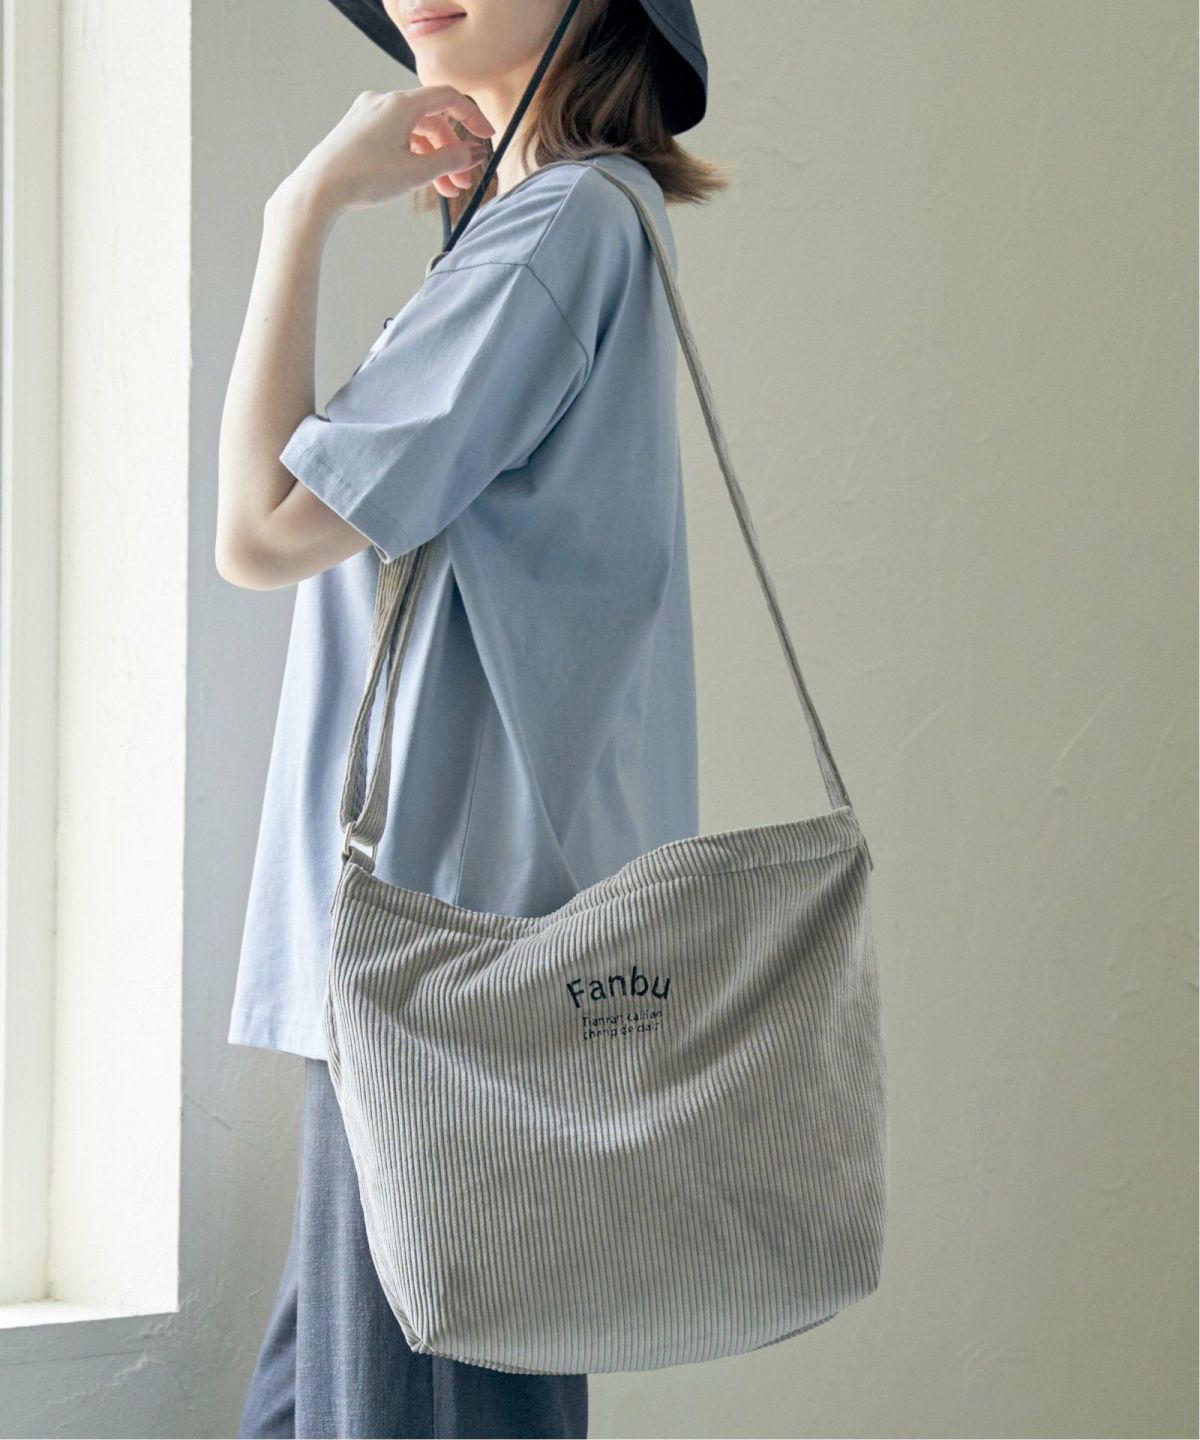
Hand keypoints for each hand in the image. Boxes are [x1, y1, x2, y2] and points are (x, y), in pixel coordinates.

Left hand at [287, 84, 495, 214]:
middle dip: (452, 151)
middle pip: (431, 120)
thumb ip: (450, 160)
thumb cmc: (362, 178)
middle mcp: (383, 102)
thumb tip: (473, 153)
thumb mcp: (416, 172)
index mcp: (400, 104)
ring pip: (414, 132)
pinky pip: (396, 137)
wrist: (318, 189)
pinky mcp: (358, 130)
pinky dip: (413, 156)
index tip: (487, 137)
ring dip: (434, 159)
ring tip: (446, 190)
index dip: (472, 117)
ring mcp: (368, 114)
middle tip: (464, 180)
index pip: (447, 99)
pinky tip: (419, 180)